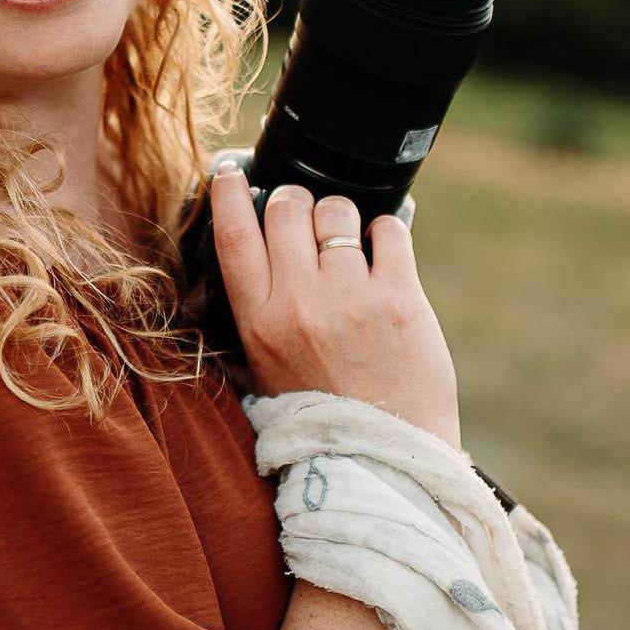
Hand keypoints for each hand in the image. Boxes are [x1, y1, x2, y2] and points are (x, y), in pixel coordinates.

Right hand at [207, 165, 462, 449]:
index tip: (229, 173)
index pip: (234, 237)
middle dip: (295, 202)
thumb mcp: (263, 370)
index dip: (229, 195)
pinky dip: (386, 231)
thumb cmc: (323, 412)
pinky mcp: (400, 298)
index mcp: (258, 323)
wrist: (385, 455)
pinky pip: (390, 229)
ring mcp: (351, 298)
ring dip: (341, 215)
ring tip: (348, 240)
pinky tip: (383, 252)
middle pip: (286, 209)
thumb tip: (245, 256)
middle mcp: (299, 304)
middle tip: (305, 217)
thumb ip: (252, 316)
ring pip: (337, 211)